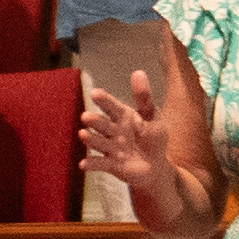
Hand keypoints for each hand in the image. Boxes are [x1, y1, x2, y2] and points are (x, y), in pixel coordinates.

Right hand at [75, 57, 173, 201]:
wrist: (155, 166)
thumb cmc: (153, 138)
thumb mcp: (153, 117)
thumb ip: (144, 98)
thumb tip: (138, 72)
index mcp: (123, 117)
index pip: (112, 107)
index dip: (104, 100)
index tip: (95, 93)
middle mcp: (113, 131)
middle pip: (103, 125)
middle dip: (95, 121)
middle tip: (86, 117)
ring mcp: (111, 148)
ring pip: (99, 142)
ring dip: (91, 139)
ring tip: (83, 135)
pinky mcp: (111, 164)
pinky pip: (100, 164)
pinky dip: (91, 164)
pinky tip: (83, 164)